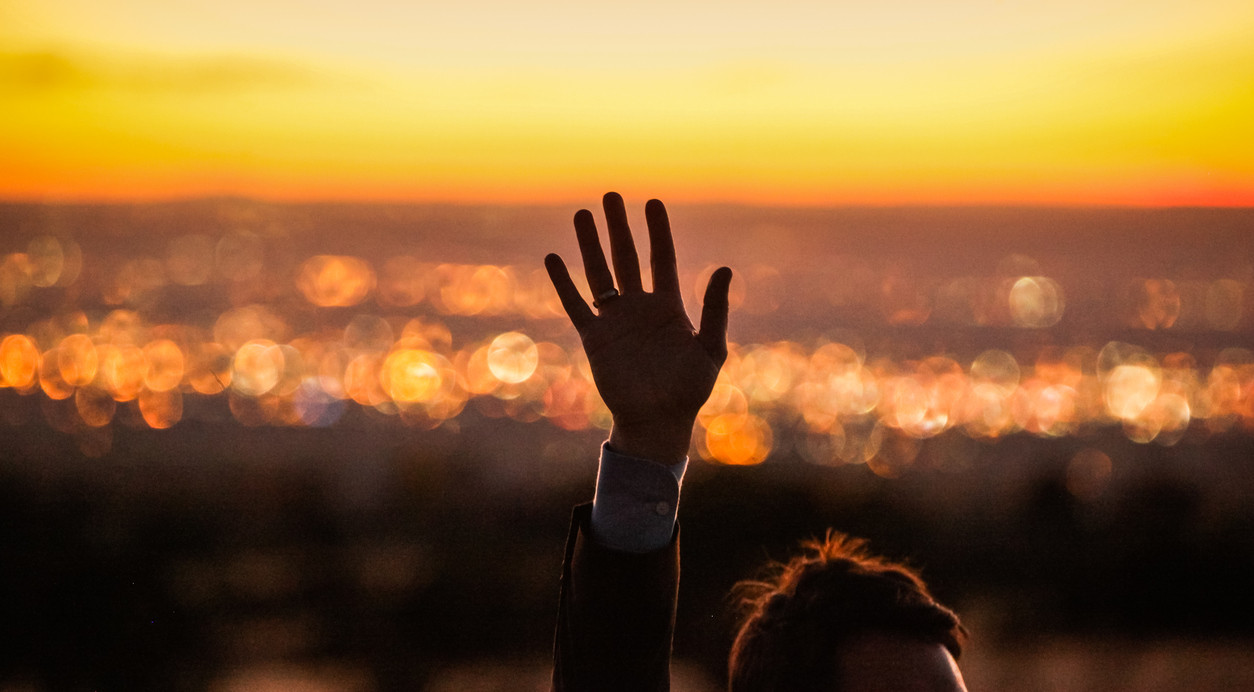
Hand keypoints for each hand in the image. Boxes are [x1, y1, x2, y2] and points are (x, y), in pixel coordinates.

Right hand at [545, 192, 732, 461]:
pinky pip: (576, 305)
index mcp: (669, 307)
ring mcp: (615, 322)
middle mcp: (640, 308)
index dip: (658, 231)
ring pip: (599, 274)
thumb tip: (725, 268)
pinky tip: (554, 258)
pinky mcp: (595, 339)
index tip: (652, 203)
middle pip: (627, 258)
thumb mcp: (710, 348)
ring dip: (590, 245)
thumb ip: (716, 309)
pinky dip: (563, 283)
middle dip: (619, 228)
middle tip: (611, 196)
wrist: (658, 423)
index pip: (662, 259)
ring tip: (582, 213)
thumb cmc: (689, 391)